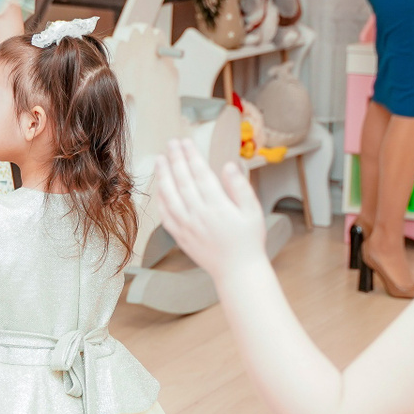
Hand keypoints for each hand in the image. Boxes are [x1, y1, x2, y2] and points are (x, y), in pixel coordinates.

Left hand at [153, 138, 268, 279]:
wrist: (238, 271)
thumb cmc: (249, 240)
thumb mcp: (253, 211)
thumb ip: (240, 187)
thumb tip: (228, 165)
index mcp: (218, 206)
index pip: (200, 174)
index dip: (191, 156)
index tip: (186, 142)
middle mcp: (199, 215)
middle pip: (183, 181)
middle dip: (176, 159)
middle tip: (171, 143)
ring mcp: (187, 227)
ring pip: (170, 196)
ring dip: (163, 176)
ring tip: (160, 159)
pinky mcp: (181, 237)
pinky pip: (166, 216)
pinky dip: (161, 200)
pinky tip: (159, 188)